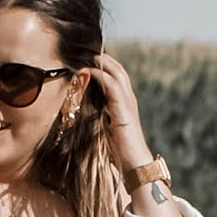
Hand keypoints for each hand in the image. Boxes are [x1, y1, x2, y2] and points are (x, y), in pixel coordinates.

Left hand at [87, 51, 151, 168]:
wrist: (134, 164)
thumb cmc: (120, 151)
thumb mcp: (105, 130)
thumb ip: (98, 118)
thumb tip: (82, 113)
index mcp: (124, 105)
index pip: (117, 78)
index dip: (105, 67)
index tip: (89, 60)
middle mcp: (129, 100)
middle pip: (118, 71)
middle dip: (104, 59)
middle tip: (89, 52)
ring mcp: (128, 104)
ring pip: (117, 74)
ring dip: (102, 63)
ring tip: (89, 56)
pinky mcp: (124, 110)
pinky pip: (112, 86)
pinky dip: (101, 76)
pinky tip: (89, 72)